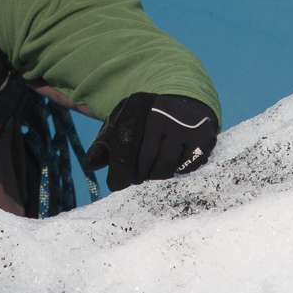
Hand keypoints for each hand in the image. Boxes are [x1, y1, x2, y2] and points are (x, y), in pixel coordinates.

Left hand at [82, 93, 217, 191]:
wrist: (184, 110)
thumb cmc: (145, 125)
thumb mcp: (122, 125)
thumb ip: (104, 145)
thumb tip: (90, 166)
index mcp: (137, 106)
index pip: (124, 146)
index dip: (119, 171)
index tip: (116, 187)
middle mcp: (161, 112)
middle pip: (144, 160)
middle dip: (138, 175)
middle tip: (138, 178)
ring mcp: (184, 124)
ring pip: (164, 167)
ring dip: (156, 176)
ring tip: (153, 171)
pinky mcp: (203, 138)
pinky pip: (184, 169)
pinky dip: (177, 171)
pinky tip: (174, 162)